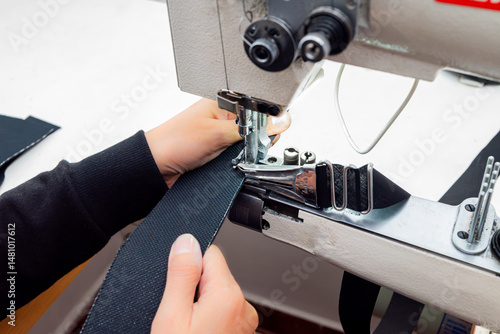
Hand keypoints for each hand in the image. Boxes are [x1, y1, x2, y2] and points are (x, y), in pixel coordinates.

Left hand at [145, 98, 289, 186]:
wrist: (155, 168)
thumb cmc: (174, 142)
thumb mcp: (217, 134)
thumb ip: (251, 130)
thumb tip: (279, 122)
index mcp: (224, 101)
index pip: (259, 105)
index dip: (268, 119)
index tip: (268, 132)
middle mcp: (224, 117)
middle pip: (258, 126)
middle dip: (257, 138)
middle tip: (244, 145)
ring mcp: (223, 135)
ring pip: (250, 143)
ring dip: (246, 152)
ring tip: (230, 154)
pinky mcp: (220, 152)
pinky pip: (240, 156)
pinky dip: (239, 161)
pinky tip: (229, 162)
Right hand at [151, 234, 257, 333]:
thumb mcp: (171, 315)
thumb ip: (181, 274)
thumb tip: (186, 241)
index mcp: (228, 295)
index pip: (209, 253)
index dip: (188, 266)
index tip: (178, 288)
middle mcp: (243, 306)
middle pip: (212, 274)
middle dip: (193, 289)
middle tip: (179, 317)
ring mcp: (244, 322)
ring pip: (215, 295)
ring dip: (200, 305)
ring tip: (187, 328)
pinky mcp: (240, 332)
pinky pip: (221, 313)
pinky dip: (208, 319)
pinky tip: (196, 332)